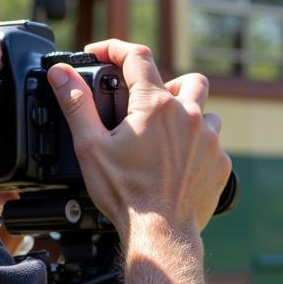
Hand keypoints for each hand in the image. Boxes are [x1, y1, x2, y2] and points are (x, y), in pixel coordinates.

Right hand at [46, 41, 231, 237]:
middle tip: (147, 104)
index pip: (137, 57)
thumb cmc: (125, 194)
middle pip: (186, 80)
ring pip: (205, 111)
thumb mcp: (90, 147)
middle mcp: (189, 116)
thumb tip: (61, 74)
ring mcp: (210, 140)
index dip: (115, 49)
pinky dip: (197, 146)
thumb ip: (76, 104)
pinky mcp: (220, 163)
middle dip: (167, 84)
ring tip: (166, 136)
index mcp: (155, 106)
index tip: (101, 53)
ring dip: (187, 117)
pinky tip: (178, 163)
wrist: (161, 234)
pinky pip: (213, 143)